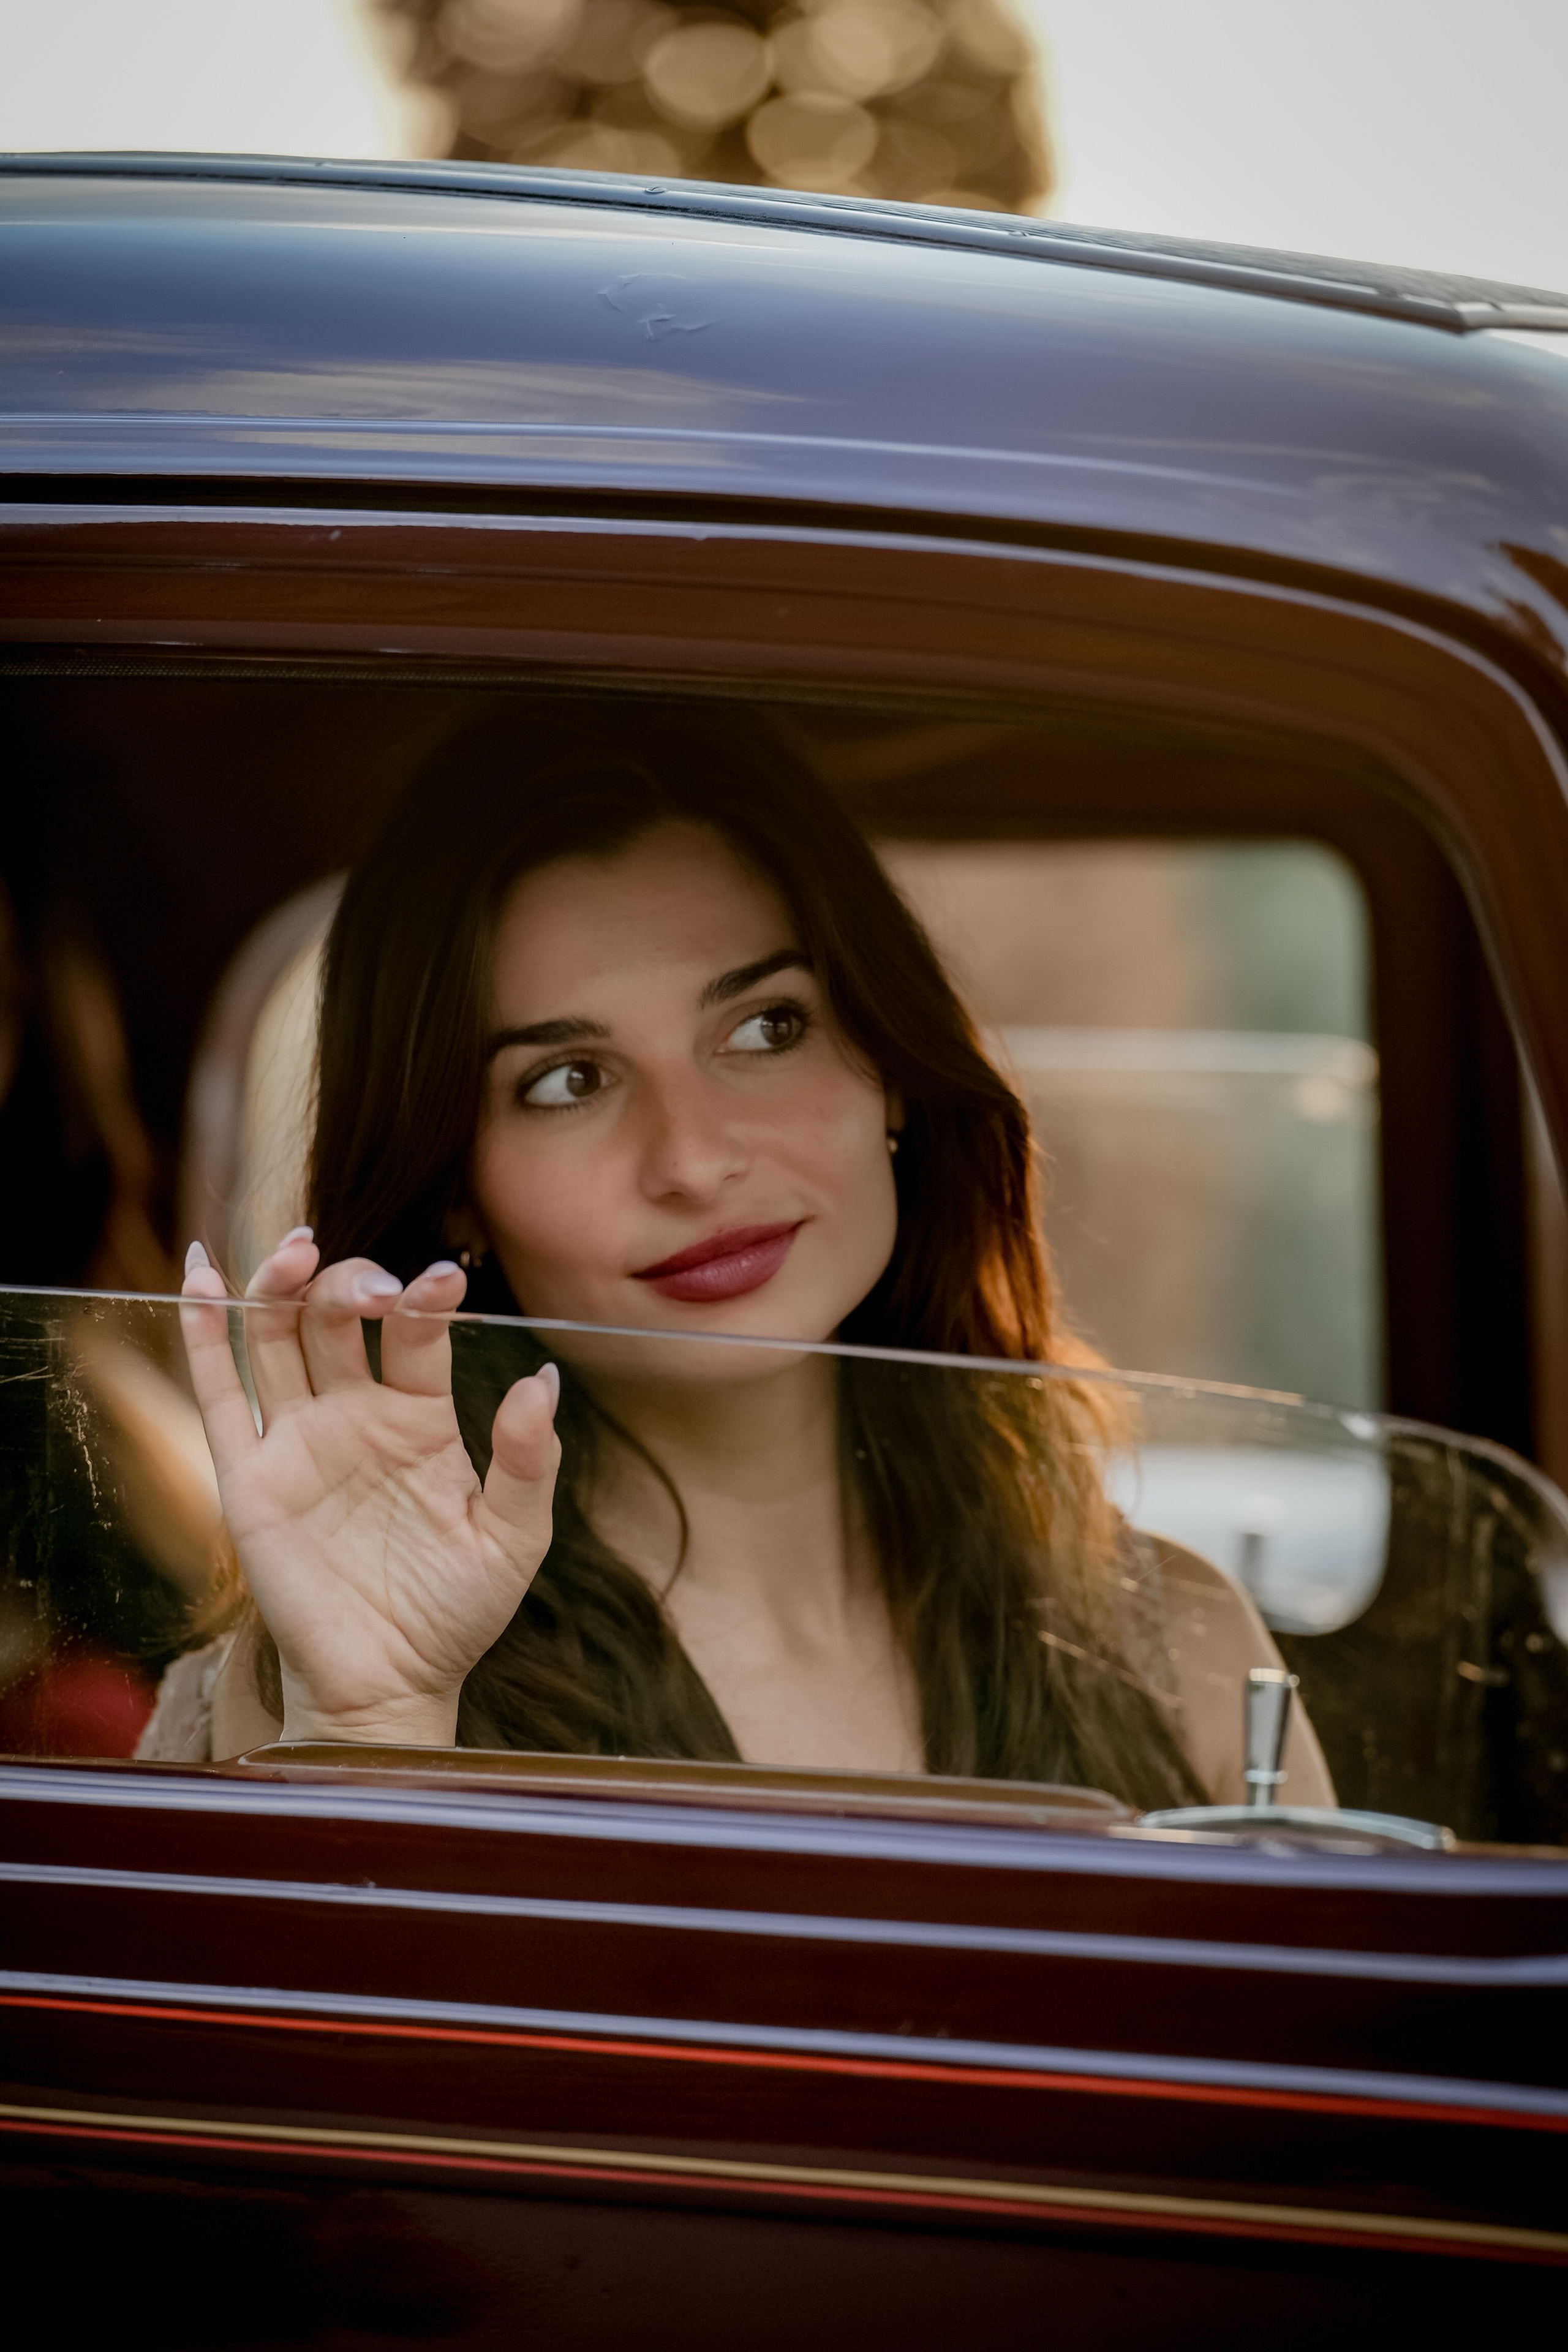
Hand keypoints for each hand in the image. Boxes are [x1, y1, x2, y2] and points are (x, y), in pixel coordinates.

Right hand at [181, 1230, 559, 1746]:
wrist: (392, 1686)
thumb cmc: (457, 1612)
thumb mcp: (513, 1538)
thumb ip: (528, 1459)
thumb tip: (541, 1379)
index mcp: (420, 1416)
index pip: (416, 1335)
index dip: (425, 1300)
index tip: (443, 1281)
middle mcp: (354, 1413)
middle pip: (336, 1317)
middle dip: (348, 1283)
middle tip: (370, 1286)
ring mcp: (297, 1439)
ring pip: (275, 1336)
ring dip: (277, 1285)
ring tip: (292, 1248)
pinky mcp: (248, 1478)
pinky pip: (221, 1396)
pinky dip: (203, 1336)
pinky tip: (199, 1282)